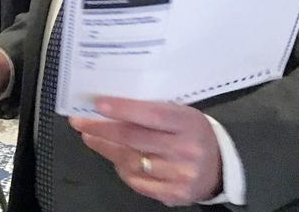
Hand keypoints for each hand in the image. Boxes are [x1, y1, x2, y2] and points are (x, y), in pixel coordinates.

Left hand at [69, 97, 222, 206]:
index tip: (97, 104)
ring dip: (105, 148)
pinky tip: (114, 158)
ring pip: (130, 160)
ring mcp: (180, 174)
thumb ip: (152, 110)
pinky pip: (136, 180)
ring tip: (90, 137)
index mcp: (188, 122)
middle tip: (79, 122)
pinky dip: (121, 168)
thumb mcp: (180, 114)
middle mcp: (186, 149)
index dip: (122, 109)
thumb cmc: (191, 133)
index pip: (151, 114)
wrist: (219, 168)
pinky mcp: (174, 193)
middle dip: (101, 129)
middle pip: (134, 138)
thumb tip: (109, 103)